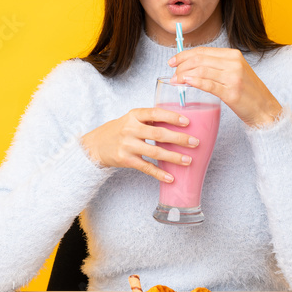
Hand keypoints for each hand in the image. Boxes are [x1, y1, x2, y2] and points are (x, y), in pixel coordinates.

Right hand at [80, 107, 199, 181]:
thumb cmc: (119, 130)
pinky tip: (171, 178)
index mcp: (134, 115)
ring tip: (189, 160)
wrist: (96, 145)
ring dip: (174, 157)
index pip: (155, 113)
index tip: (187, 122)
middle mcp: (130, 129)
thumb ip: (150, 120)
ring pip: (155, 152)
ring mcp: (127, 145)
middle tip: (195, 142)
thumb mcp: (131, 120)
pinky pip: (146, 167)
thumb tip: (178, 121)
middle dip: (179, 138)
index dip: (172, 117)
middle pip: (159, 134)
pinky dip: (159, 173)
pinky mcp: (126, 159)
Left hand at [168, 47, 282, 127]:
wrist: (265, 110)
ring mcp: (234, 77)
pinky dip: (193, 81)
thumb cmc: (248, 93)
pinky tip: (184, 82)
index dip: (184, 55)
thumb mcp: (235, 73)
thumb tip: (191, 66)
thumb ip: (217, 67)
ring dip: (184, 74)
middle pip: (200, 58)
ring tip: (175, 80)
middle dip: (181, 64)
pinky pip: (208, 84)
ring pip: (201, 70)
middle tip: (172, 72)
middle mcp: (234, 63)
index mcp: (234, 55)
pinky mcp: (232, 92)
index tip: (173, 61)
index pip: (203, 51)